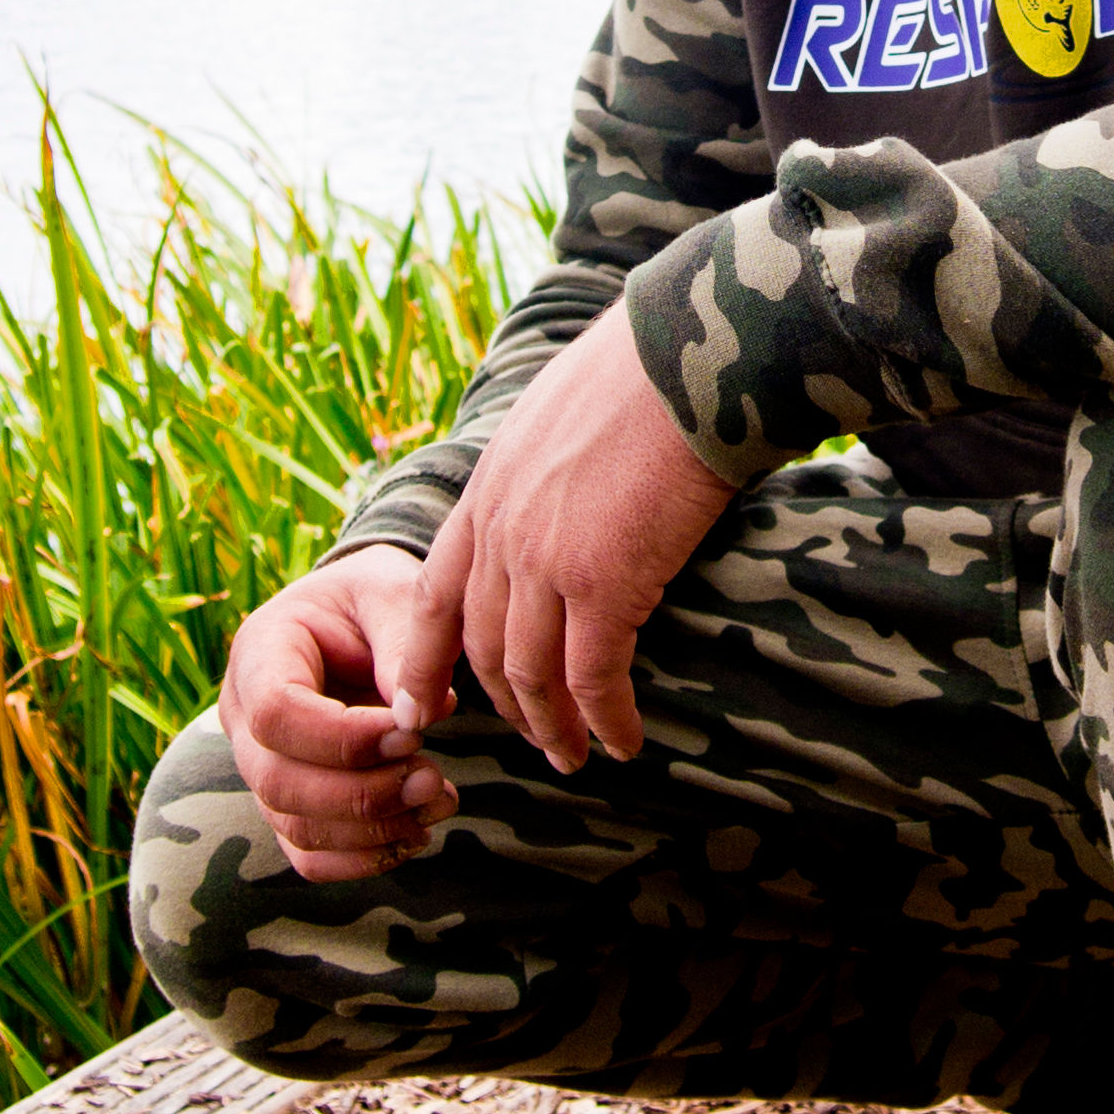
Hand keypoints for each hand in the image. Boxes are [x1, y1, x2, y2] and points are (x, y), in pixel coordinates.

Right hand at [220, 547, 459, 882]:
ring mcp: (259, 765)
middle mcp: (243, 715)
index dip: (342, 737)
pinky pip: (307, 855)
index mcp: (260, 651)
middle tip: (433, 780)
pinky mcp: (288, 803)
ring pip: (294, 826)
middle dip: (363, 794)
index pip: (275, 712)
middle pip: (278, 782)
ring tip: (438, 800)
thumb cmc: (376, 601)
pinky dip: (363, 858)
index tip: (412, 733)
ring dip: (374, 830)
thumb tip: (416, 716)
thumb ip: (403, 643)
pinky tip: (416, 832)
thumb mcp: (394, 594)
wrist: (362, 620)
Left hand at [400, 303, 733, 772]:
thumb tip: (563, 493)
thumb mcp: (555, 413)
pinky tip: (623, 740)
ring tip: (575, 757)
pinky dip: (605, 719)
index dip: (423, 660)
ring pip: (531, 675)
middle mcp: (501, 532)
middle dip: (502, 706)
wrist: (689, 356)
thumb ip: (539, 469)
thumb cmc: (644, 373)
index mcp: (485, 490)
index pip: (430, 596)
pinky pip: (594, 678)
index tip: (424, 705)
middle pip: (481, 647)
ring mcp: (545, 562)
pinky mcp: (605, 584)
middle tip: (531, 739)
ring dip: (552, 727)